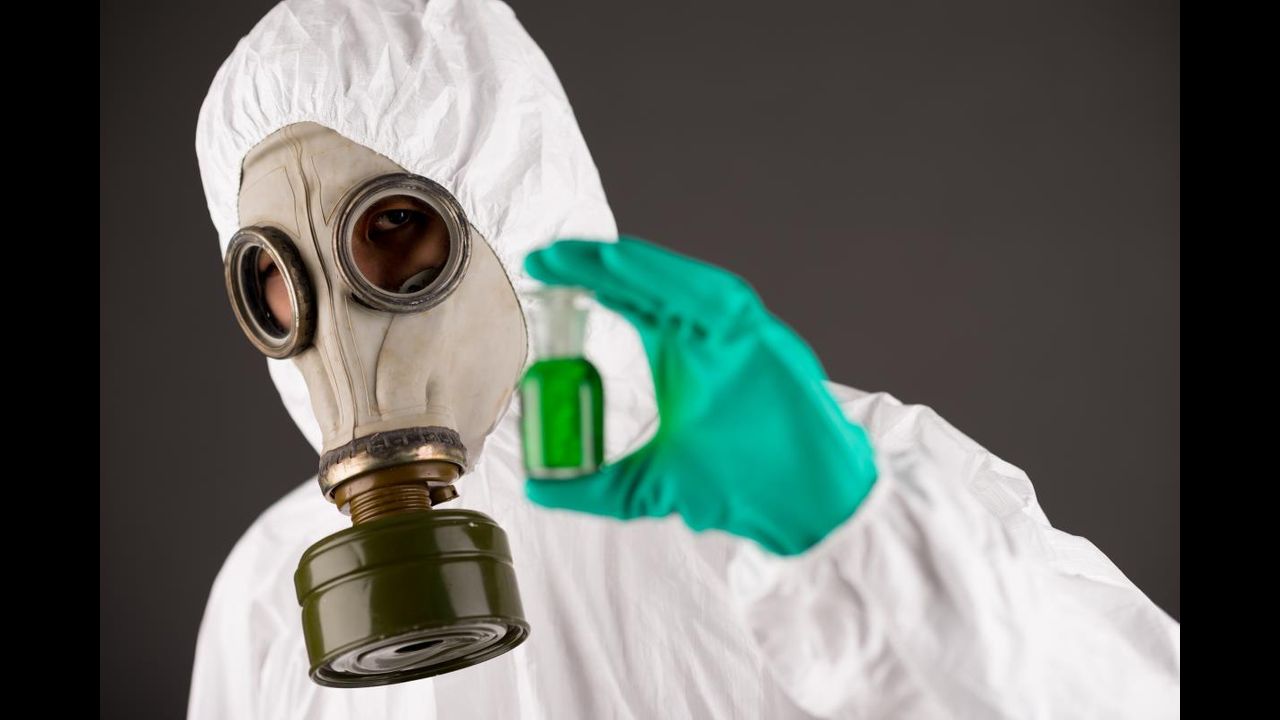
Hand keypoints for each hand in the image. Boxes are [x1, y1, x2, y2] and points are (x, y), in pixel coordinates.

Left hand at [522, 236, 877, 554]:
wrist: (803, 510)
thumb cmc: (741, 488)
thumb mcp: (647, 488)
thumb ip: (592, 488)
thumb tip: (536, 491)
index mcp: (684, 354)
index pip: (628, 301)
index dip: (585, 280)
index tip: (540, 268)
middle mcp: (710, 336)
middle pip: (650, 283)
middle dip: (598, 264)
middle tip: (548, 253)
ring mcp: (741, 336)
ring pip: (684, 284)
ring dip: (638, 267)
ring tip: (590, 256)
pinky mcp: (767, 341)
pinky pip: (721, 301)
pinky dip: (680, 283)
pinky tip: (640, 273)